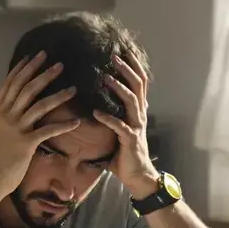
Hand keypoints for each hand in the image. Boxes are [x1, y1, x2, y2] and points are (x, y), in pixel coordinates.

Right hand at [0, 51, 78, 195]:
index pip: (11, 82)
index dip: (24, 67)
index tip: (37, 55)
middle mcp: (7, 115)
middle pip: (26, 89)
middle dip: (43, 74)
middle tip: (59, 64)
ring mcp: (16, 129)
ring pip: (39, 106)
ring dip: (58, 96)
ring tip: (74, 88)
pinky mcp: (26, 143)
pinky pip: (47, 131)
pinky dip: (63, 126)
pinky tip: (76, 122)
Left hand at [94, 54, 159, 199]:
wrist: (138, 177)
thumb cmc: (125, 155)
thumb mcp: (116, 133)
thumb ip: (107, 120)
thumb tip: (88, 110)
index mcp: (137, 111)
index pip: (139, 83)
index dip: (133, 66)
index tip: (124, 51)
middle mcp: (140, 115)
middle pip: (138, 85)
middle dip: (127, 69)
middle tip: (114, 56)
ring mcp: (136, 126)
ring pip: (132, 101)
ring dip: (119, 87)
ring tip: (106, 77)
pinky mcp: (130, 140)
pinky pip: (119, 126)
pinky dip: (107, 118)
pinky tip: (95, 112)